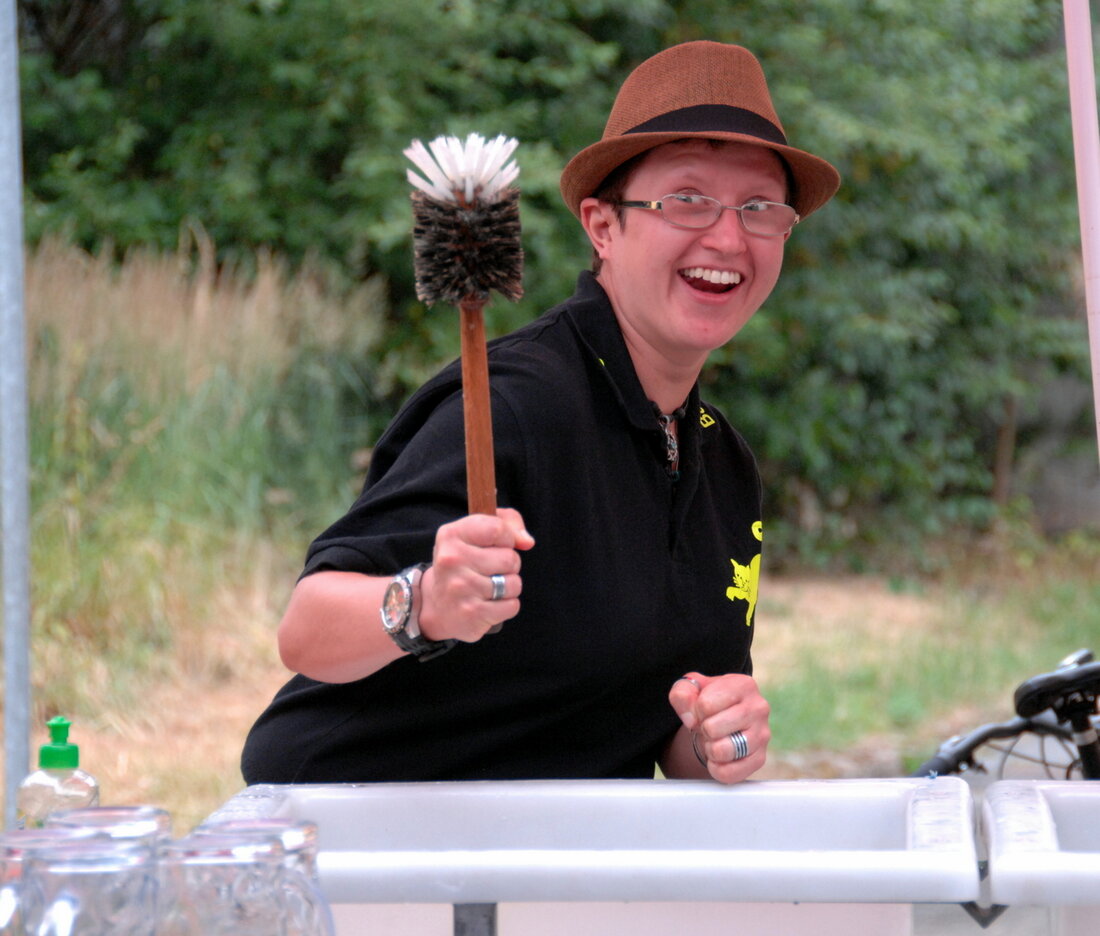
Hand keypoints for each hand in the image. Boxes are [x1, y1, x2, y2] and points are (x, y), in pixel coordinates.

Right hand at [419, 508, 534, 642]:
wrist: (438, 608)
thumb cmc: (465, 565)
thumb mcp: (476, 534)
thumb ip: (507, 523)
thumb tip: (527, 541)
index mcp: (451, 535)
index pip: (497, 528)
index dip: (507, 537)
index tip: (497, 545)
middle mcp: (452, 560)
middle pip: (510, 558)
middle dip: (509, 566)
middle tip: (489, 571)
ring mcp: (461, 587)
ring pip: (514, 583)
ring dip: (508, 587)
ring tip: (489, 588)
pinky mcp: (472, 613)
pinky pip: (512, 606)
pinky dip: (506, 607)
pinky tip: (488, 604)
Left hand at [669, 672, 769, 782]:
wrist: (724, 719)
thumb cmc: (709, 701)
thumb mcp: (691, 688)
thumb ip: (682, 694)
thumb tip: (691, 719)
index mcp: (743, 685)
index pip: (705, 704)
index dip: (696, 711)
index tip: (703, 710)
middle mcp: (759, 708)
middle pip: (712, 728)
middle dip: (704, 730)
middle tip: (710, 726)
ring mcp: (762, 734)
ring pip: (723, 751)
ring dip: (710, 749)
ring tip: (715, 740)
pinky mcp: (760, 759)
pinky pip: (729, 773)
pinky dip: (717, 769)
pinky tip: (719, 758)